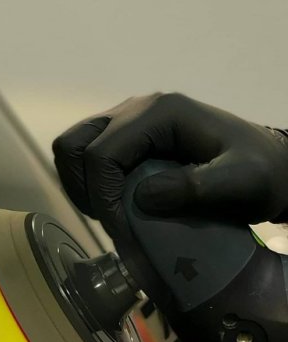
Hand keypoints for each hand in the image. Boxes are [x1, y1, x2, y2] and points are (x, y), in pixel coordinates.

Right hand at [52, 93, 287, 238]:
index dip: (101, 196)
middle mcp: (135, 110)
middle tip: (109, 219)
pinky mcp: (126, 137)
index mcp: (159, 113)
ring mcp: (127, 121)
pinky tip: (113, 203)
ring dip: (82, 185)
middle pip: (73, 143)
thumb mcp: (242, 182)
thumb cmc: (261, 172)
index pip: (101, 152)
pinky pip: (88, 155)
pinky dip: (90, 182)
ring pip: (74, 147)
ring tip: (109, 213)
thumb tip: (143, 198)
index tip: (121, 232)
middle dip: (82, 188)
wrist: (270, 164)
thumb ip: (196, 188)